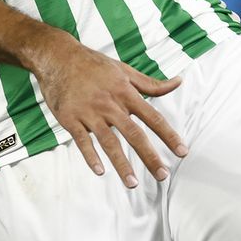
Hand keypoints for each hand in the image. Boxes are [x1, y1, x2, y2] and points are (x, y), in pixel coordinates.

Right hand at [30, 32, 187, 186]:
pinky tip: (100, 171)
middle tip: (163, 175)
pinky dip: (91, 156)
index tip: (182, 152)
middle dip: (149, 156)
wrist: (59, 58)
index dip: (169, 135)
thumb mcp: (125, 71)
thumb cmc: (95, 65)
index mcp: (126, 93)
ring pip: (109, 142)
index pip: (153, 117)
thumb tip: (178, 82)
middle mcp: (110, 104)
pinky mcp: (70, 119)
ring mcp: (89, 113)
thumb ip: (151, 83)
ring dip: (122, 164)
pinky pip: (82, 141)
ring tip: (133, 183)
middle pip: (134, 134)